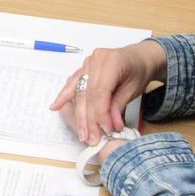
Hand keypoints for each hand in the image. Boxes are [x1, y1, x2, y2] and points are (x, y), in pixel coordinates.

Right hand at [50, 40, 166, 144]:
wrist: (138, 57)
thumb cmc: (138, 71)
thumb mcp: (133, 90)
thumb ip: (118, 107)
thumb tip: (110, 125)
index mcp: (112, 62)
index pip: (100, 92)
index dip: (101, 113)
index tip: (105, 130)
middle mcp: (96, 60)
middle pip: (88, 93)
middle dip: (89, 118)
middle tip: (92, 137)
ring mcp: (87, 63)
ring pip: (80, 92)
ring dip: (80, 114)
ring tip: (82, 132)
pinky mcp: (83, 69)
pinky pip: (73, 84)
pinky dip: (64, 96)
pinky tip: (56, 106)